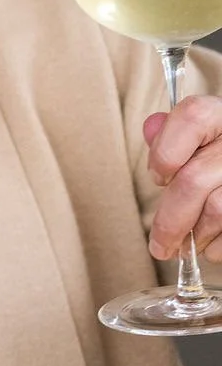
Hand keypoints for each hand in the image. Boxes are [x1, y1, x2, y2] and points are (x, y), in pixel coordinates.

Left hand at [144, 96, 221, 259]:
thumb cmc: (216, 157)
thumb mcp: (199, 138)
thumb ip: (172, 135)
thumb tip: (151, 128)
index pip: (191, 118)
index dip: (164, 153)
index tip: (158, 179)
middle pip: (194, 180)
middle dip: (169, 222)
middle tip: (159, 246)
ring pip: (218, 210)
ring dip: (196, 238)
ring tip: (186, 247)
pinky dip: (218, 246)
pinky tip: (211, 245)